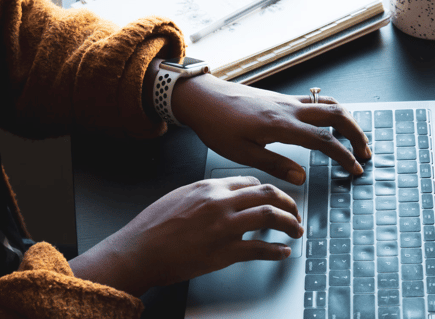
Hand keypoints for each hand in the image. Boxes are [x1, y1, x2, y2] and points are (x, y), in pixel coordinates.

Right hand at [69, 176, 302, 296]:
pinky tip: (282, 252)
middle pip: (268, 194)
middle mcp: (220, 202)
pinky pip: (260, 249)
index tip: (275, 199)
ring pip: (271, 216)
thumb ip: (206, 194)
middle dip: (289, 203)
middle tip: (295, 213)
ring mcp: (224, 227)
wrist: (138, 250)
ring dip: (290, 223)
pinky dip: (276, 251)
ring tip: (296, 230)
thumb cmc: (153, 226)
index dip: (269, 191)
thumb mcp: (180, 196)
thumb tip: (225, 196)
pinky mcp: (224, 252)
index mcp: (209, 186)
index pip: (251, 182)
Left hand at [171, 74, 371, 184]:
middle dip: (356, 133)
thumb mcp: (242, 153)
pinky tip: (330, 124)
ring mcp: (287, 100)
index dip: (343, 155)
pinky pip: (315, 101)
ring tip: (354, 139)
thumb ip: (275, 165)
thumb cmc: (217, 126)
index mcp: (281, 125)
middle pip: (336, 115)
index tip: (355, 169)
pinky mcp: (281, 98)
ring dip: (347, 120)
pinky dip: (331, 111)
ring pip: (328, 104)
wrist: (203, 98)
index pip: (324, 140)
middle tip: (365, 153)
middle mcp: (289, 109)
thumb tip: (302, 178)